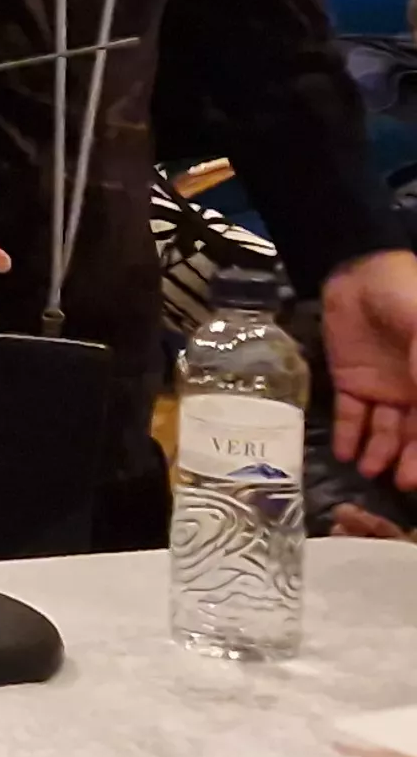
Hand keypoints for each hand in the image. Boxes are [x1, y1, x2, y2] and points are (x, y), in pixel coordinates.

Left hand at [321, 248, 416, 488]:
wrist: (363, 272)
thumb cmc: (409, 300)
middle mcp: (414, 390)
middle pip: (413, 433)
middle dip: (407, 459)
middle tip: (397, 484)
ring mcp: (384, 387)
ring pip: (384, 430)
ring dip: (378, 452)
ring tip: (369, 470)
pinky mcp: (351, 381)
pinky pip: (351, 415)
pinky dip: (348, 435)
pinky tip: (346, 453)